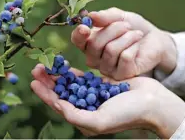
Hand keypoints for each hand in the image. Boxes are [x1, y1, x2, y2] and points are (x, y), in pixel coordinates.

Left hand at [31, 64, 184, 137]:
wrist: (152, 102)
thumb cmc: (128, 114)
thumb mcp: (99, 120)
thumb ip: (76, 116)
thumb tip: (58, 106)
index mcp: (83, 118)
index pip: (58, 105)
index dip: (44, 94)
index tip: (33, 82)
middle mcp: (85, 107)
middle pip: (61, 93)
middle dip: (48, 81)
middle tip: (36, 68)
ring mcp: (92, 94)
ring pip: (69, 84)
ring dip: (57, 75)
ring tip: (45, 64)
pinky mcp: (100, 84)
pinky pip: (82, 77)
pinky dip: (71, 72)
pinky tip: (62, 65)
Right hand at [71, 7, 176, 79]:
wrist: (154, 40)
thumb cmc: (133, 28)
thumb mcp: (119, 16)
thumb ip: (105, 16)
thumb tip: (90, 16)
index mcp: (89, 42)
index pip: (77, 40)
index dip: (79, 34)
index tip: (85, 27)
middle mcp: (94, 58)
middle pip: (94, 44)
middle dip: (113, 30)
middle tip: (126, 25)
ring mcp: (107, 68)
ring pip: (110, 50)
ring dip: (126, 37)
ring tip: (136, 34)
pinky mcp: (122, 75)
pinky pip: (124, 58)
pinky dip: (134, 47)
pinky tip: (137, 46)